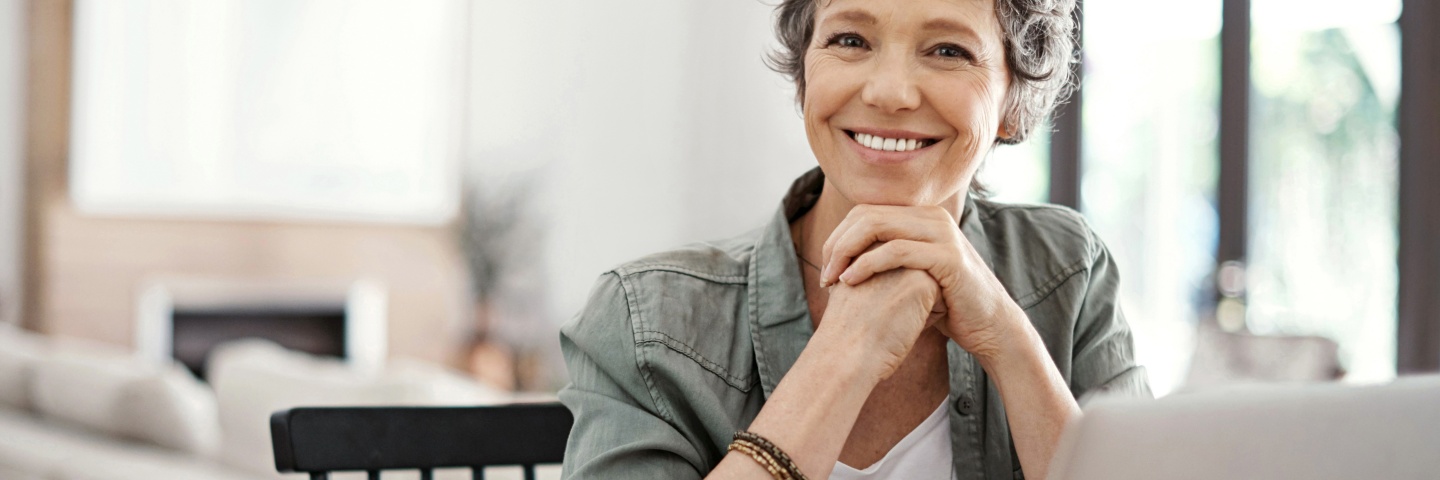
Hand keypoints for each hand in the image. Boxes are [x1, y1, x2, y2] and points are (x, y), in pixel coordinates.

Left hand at [818, 205, 1019, 362]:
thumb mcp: (912, 275)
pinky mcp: (948, 256)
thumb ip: (887, 259)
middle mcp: (931, 217)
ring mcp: (942, 233)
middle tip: (824, 274)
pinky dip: (868, 264)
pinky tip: (851, 281)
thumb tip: (846, 259)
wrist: (990, 326)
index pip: (865, 212)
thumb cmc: (947, 304)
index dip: (838, 236)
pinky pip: (897, 250)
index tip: (826, 267)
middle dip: (837, 243)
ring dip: (847, 252)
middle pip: (867, 215)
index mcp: (921, 217)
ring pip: (878, 226)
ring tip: (832, 279)